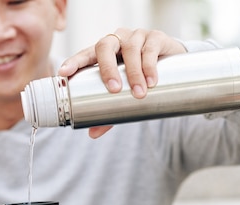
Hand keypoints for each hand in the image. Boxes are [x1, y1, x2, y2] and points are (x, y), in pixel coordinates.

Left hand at [58, 28, 186, 138]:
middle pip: (105, 47)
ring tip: (140, 93)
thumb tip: (92, 134)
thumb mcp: (126, 94)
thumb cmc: (142, 78)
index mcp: (105, 52)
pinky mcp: (156, 37)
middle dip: (108, 68)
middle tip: (114, 90)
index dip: (74, 61)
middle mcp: (118, 40)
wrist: (175, 64)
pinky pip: (150, 49)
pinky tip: (152, 80)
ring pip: (130, 49)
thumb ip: (110, 111)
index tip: (65, 73)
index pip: (86, 53)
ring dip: (134, 72)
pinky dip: (150, 65)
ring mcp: (137, 36)